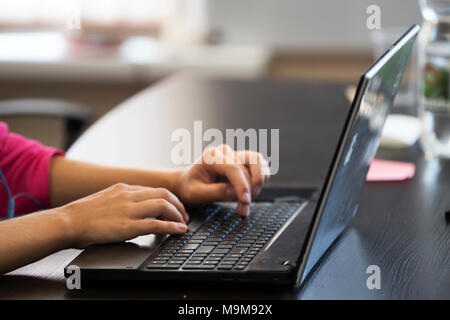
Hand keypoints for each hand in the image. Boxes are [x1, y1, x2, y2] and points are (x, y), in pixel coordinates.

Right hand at [61, 183, 188, 247]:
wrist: (68, 221)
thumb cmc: (84, 214)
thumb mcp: (106, 198)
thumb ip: (123, 199)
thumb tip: (138, 206)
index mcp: (124, 188)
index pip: (155, 189)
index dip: (170, 199)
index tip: (175, 207)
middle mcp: (128, 195)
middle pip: (164, 194)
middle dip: (178, 205)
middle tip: (184, 215)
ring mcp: (128, 210)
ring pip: (163, 205)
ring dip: (178, 214)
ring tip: (183, 223)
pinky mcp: (127, 226)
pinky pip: (155, 224)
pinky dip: (171, 226)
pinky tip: (179, 230)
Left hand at [174, 145, 269, 216]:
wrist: (188, 183)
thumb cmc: (190, 187)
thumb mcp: (196, 194)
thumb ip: (215, 192)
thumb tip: (234, 192)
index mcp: (211, 156)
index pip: (234, 168)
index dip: (242, 185)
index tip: (245, 201)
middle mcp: (225, 152)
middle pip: (247, 167)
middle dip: (249, 190)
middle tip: (243, 208)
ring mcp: (235, 154)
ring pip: (258, 161)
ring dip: (259, 181)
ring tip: (251, 197)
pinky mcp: (243, 161)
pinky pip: (260, 165)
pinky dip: (261, 178)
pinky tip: (253, 190)